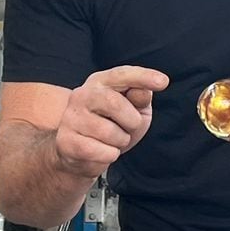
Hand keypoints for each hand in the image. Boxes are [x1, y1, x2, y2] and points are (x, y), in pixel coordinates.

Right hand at [52, 66, 169, 176]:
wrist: (82, 155)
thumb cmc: (111, 127)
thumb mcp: (133, 111)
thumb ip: (140, 99)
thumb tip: (143, 92)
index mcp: (100, 82)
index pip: (121, 75)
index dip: (142, 77)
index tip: (163, 81)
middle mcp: (81, 95)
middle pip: (114, 103)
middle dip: (132, 121)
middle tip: (129, 129)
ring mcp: (71, 118)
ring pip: (110, 133)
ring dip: (120, 142)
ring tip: (112, 140)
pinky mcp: (67, 141)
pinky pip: (102, 152)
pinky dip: (110, 155)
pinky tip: (101, 152)